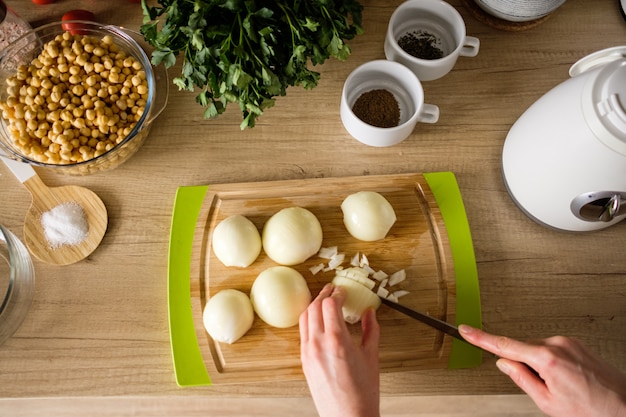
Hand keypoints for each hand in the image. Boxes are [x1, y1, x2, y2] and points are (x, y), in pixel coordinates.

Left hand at [299, 283, 380, 416]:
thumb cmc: (362, 393)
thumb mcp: (372, 357)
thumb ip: (371, 330)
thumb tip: (370, 313)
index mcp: (337, 340)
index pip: (330, 304)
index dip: (336, 293)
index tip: (343, 291)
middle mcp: (318, 344)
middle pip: (314, 307)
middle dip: (324, 294)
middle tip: (332, 290)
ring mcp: (308, 353)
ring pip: (305, 318)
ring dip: (314, 305)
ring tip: (324, 301)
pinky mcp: (304, 361)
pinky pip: (303, 333)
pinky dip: (309, 321)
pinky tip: (318, 321)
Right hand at [459, 325, 625, 416]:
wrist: (623, 406)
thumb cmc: (591, 410)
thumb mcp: (547, 402)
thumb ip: (521, 379)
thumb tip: (504, 363)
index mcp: (546, 358)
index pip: (504, 345)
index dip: (481, 338)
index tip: (466, 330)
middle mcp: (557, 344)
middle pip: (523, 349)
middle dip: (524, 365)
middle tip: (543, 388)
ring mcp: (568, 341)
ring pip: (537, 349)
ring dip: (540, 365)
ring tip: (562, 386)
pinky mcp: (576, 343)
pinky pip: (552, 349)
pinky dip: (552, 362)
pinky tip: (567, 379)